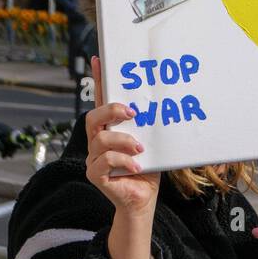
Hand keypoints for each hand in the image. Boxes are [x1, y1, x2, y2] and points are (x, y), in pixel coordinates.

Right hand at [85, 56, 159, 216]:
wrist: (144, 199)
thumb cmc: (148, 167)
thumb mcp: (151, 141)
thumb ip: (149, 125)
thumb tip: (166, 103)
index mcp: (110, 129)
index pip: (101, 101)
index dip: (98, 80)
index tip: (99, 59)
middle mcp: (97, 141)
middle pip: (92, 116)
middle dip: (111, 110)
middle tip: (132, 113)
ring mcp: (94, 158)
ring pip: (100, 139)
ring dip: (124, 141)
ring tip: (140, 148)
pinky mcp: (95, 175)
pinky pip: (104, 161)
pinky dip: (123, 161)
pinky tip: (136, 166)